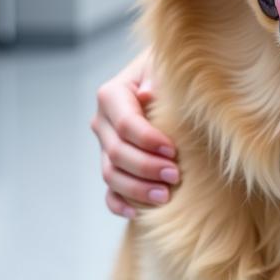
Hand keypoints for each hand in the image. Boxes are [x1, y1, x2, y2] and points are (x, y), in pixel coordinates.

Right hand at [90, 49, 179, 217]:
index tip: (173, 149)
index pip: (126, 124)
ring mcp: (106, 147)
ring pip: (111, 175)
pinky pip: (110, 192)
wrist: (170, 83)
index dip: (148, 140)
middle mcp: (104, 122)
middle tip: (175, 175)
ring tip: (165, 196)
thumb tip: (147, 96)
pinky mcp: (115, 167)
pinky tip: (139, 212)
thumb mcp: (165, 68)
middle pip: (117, 153)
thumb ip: (159, 78)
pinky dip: (120, 204)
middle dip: (146, 167)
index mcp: (113, 95)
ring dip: (137, 188)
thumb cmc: (172, 74)